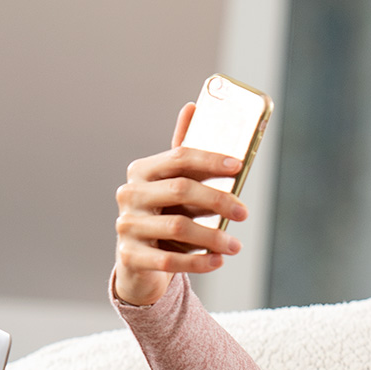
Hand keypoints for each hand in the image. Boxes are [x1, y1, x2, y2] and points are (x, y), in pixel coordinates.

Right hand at [112, 102, 249, 306]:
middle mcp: (129, 194)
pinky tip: (217, 262)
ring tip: (235, 246)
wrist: (137, 263)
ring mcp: (126, 226)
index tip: (238, 167)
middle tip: (243, 213)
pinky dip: (197, 262)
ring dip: (212, 237)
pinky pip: (168, 260)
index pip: (179, 157)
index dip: (210, 160)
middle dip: (218, 200)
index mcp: (141, 171)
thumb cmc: (162, 216)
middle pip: (180, 190)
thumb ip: (183, 153)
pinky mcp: (129, 256)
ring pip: (177, 227)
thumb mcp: (172, 185)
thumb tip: (192, 106)